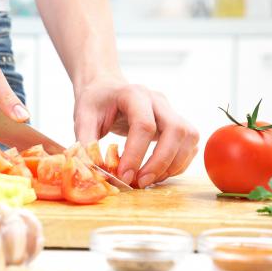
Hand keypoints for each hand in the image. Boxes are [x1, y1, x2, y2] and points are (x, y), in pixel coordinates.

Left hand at [74, 75, 198, 187]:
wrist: (106, 88)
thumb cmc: (95, 102)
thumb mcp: (83, 117)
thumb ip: (86, 142)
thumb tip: (93, 170)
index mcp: (133, 94)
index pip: (144, 125)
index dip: (136, 154)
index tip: (124, 176)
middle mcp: (157, 100)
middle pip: (176, 130)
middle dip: (161, 162)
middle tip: (141, 182)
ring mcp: (170, 110)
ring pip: (188, 137)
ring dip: (173, 164)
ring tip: (149, 180)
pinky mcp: (175, 123)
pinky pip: (189, 145)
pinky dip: (178, 163)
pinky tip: (158, 173)